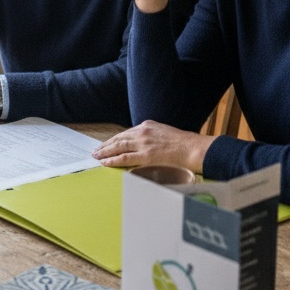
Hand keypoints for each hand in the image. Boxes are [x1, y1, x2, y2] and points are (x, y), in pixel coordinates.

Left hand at [92, 120, 210, 173]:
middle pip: (119, 139)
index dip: (115, 139)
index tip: (107, 143)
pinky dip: (112, 160)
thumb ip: (152, 137)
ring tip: (96, 157)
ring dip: (105, 152)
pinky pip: (124, 158)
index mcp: (147, 126)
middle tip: (96, 151)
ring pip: (118, 147)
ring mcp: (143, 144)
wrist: (193, 148)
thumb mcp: (165, 133)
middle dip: (106, 145)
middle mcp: (142, 132)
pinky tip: (105, 163)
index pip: (126, 133)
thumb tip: (145, 145)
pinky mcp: (145, 156)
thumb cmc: (183, 143)